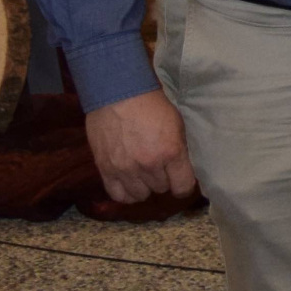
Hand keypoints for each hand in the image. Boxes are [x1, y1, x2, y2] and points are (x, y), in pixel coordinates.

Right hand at [86, 89, 196, 203]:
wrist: (119, 94)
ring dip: (144, 186)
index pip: (183, 187)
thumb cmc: (152, 106)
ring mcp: (126, 169)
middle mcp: (149, 165)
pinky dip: (125, 193)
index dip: (184, 186)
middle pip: (161, 189)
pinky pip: (118, 195)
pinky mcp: (105, 169)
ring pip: (141, 195)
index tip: (181, 181)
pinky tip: (129, 183)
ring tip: (143, 174)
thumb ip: (179, 150)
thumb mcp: (177, 125)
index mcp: (171, 152)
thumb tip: (182, 170)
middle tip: (159, 167)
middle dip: (162, 179)